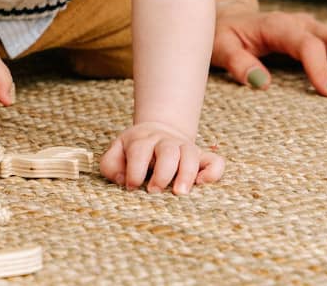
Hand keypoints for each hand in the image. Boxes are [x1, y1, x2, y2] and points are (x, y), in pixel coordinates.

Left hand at [100, 121, 222, 194]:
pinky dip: (213, 172)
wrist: (157, 133)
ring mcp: (185, 148)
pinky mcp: (201, 157)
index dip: (134, 171)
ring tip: (180, 193)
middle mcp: (165, 142)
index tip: (131, 186)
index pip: (139, 151)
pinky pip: (215, 161)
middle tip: (154, 192)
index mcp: (142, 140)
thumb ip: (111, 166)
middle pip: (168, 151)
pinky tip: (202, 183)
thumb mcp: (116, 153)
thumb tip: (123, 181)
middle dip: (162, 173)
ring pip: (191, 154)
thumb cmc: (133, 151)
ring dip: (186, 174)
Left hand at [212, 5, 326, 95]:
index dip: (321, 68)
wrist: (230, 18)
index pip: (306, 44)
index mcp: (278, 26)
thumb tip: (260, 82)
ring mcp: (313, 28)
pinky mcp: (320, 36)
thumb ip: (237, 63)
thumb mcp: (221, 47)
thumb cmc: (225, 35)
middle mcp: (301, 23)